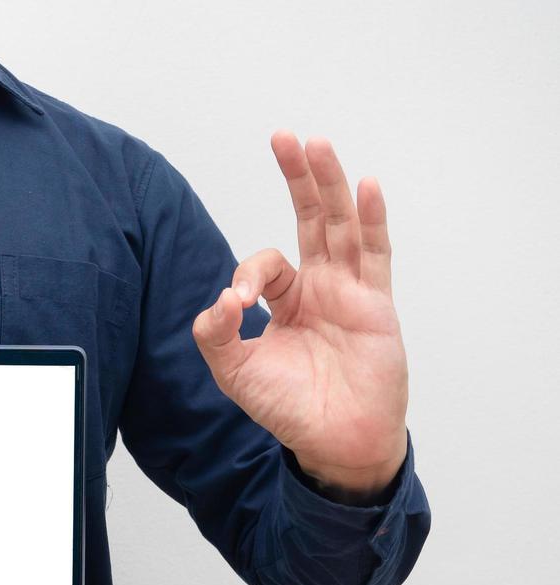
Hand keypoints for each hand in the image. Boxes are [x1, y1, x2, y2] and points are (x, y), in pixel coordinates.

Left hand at [192, 131, 408, 501]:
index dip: (246, 276)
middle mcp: (321, 287)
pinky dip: (370, 220)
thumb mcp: (234, 371)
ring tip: (317, 144)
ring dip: (328, 184)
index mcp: (287, 300)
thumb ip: (214, 333)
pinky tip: (365, 186)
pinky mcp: (376, 304)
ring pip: (341, 225)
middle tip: (283, 136)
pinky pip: (375, 254)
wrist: (334, 442)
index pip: (264, 266)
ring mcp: (351, 291)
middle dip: (296, 178)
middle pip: (310, 219)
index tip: (237, 306)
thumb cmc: (288, 408)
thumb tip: (219, 298)